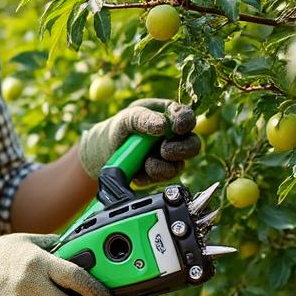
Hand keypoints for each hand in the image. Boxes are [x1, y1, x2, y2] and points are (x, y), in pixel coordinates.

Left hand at [78, 98, 201, 185]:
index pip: (186, 116)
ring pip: (180, 165)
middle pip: (193, 145)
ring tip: (147, 163)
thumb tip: (163, 126)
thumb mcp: (127, 118)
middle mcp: (174, 137)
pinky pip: (163, 178)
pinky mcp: (160, 173)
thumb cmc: (119, 127)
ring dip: (165, 166)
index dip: (186, 121)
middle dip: (182, 149)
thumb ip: (143, 117)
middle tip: (164, 150)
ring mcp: (169, 157)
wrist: (103, 151)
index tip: (177, 127)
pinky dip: (152, 175)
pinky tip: (140, 171)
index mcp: (170, 116)